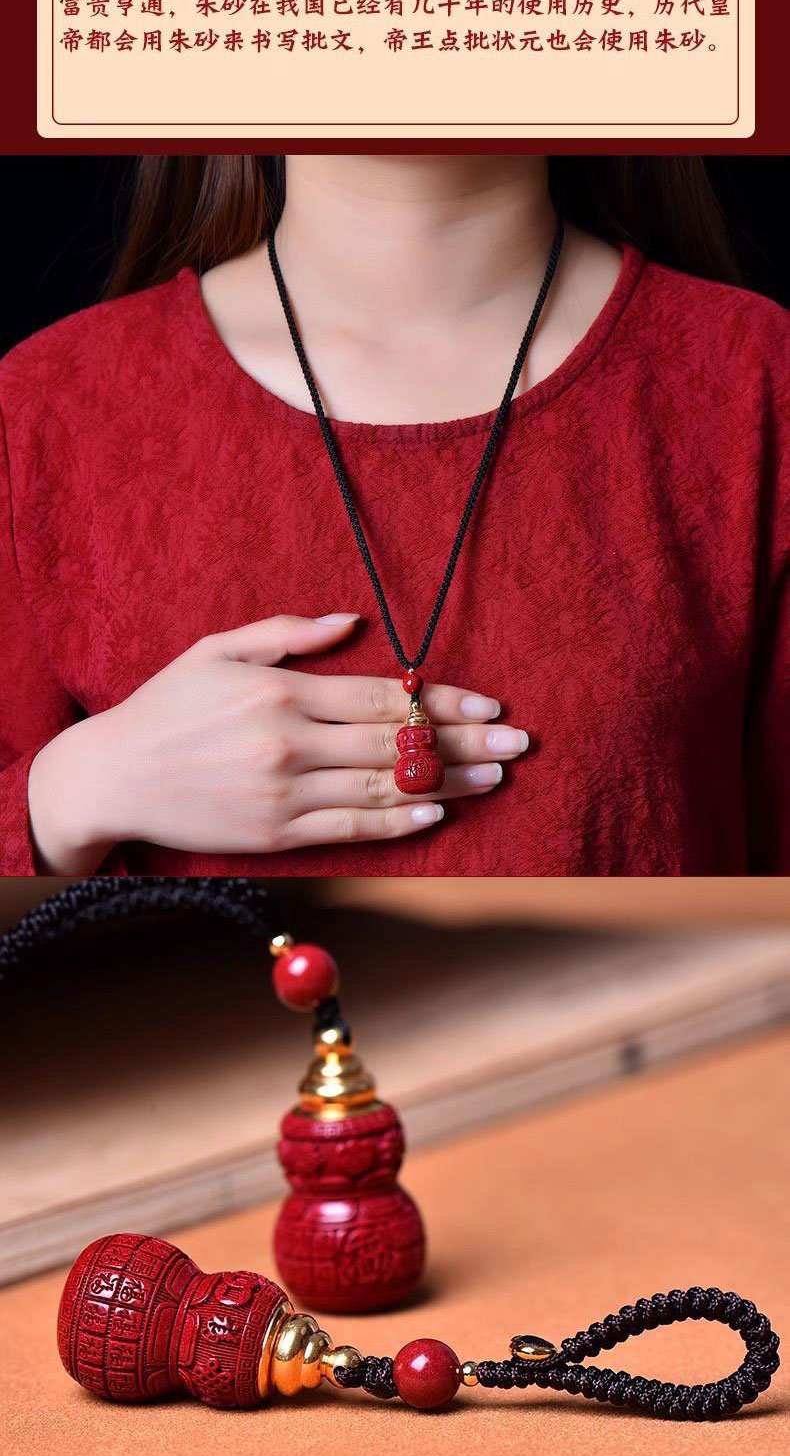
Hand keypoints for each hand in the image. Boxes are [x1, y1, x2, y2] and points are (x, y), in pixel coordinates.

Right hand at [27, 613, 528, 870]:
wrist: (111, 777)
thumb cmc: (166, 706)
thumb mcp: (219, 649)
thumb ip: (289, 635)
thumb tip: (354, 622)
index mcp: (282, 692)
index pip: (384, 695)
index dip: (443, 700)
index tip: (489, 703)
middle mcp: (289, 743)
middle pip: (397, 742)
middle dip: (466, 741)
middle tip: (518, 741)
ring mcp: (283, 793)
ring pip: (384, 788)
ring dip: (449, 783)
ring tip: (497, 777)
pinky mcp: (275, 833)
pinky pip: (351, 828)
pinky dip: (397, 821)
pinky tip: (437, 813)